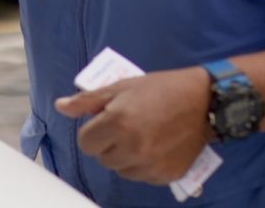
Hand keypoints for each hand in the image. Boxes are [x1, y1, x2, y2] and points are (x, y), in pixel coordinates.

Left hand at [54, 67, 211, 184]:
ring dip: (125, 156)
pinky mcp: (166, 175)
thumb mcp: (121, 87)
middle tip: (127, 125)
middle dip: (109, 143)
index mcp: (117, 123)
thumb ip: (88, 101)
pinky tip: (156, 146)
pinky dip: (144, 165)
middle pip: (102, 158)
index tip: (106, 122)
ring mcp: (150, 165)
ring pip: (121, 169)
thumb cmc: (160, 89)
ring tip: (142, 135)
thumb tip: (60, 107)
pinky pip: (142, 176)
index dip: (93, 131)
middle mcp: (132, 147)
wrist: (204, 101)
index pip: (85, 143)